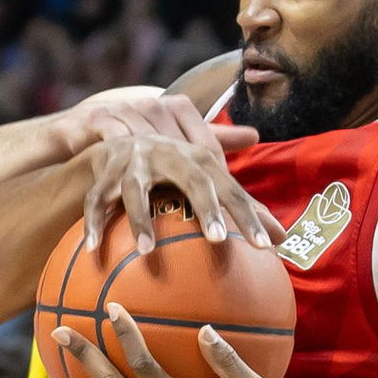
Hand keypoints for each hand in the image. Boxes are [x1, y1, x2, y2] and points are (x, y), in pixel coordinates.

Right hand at [52, 93, 280, 253]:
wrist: (110, 126)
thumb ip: (235, 198)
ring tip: (147, 252)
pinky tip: (94, 250)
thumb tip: (282, 233)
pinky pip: (97, 196)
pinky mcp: (103, 162)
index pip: (230, 185)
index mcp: (197, 154)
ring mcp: (133, 154)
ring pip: (136, 188)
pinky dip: (95, 222)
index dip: (249, 212)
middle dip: (206, 206)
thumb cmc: (165, 160)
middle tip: (219, 240)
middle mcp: (168, 148)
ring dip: (140, 219)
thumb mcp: (199, 169)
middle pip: (193, 177)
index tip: (268, 245)